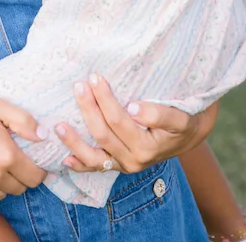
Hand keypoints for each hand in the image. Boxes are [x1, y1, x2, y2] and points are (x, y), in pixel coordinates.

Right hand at [0, 92, 46, 204]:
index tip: (31, 161)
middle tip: (9, 157)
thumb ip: (24, 120)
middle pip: (20, 188)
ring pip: (2, 194)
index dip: (37, 169)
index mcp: (6, 155)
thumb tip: (43, 135)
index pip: (36, 177)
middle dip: (19, 175)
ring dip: (2, 182)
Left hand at [55, 74, 217, 174]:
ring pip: (94, 156)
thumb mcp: (180, 117)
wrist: (186, 135)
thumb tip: (135, 109)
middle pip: (103, 134)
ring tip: (58, 125)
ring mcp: (123, 165)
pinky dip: (79, 165)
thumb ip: (161, 114)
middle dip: (88, 108)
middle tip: (80, 84)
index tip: (95, 77)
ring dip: (74, 141)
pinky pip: (95, 168)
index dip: (105, 99)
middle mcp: (134, 160)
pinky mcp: (116, 166)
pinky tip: (64, 158)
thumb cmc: (183, 120)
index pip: (120, 120)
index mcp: (148, 147)